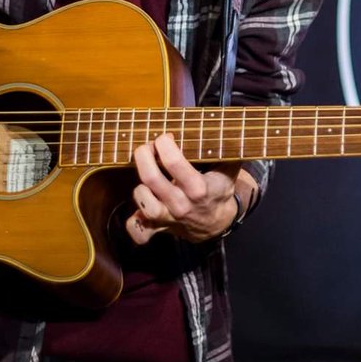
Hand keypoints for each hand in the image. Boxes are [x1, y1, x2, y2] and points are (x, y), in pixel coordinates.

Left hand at [126, 132, 246, 244]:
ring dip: (140, 187)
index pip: (175, 164)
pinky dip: (132, 224)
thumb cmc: (218, 190)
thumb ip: (226, 150)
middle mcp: (181, 204)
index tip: (165, 137)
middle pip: (152, 179)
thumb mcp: (228, 169)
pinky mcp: (158, 228)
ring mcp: (168, 218)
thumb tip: (225, 128)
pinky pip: (138, 233)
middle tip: (147, 146)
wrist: (217, 223)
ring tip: (145, 176)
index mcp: (199, 188)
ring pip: (144, 205)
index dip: (165, 145)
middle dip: (144, 156)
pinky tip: (136, 209)